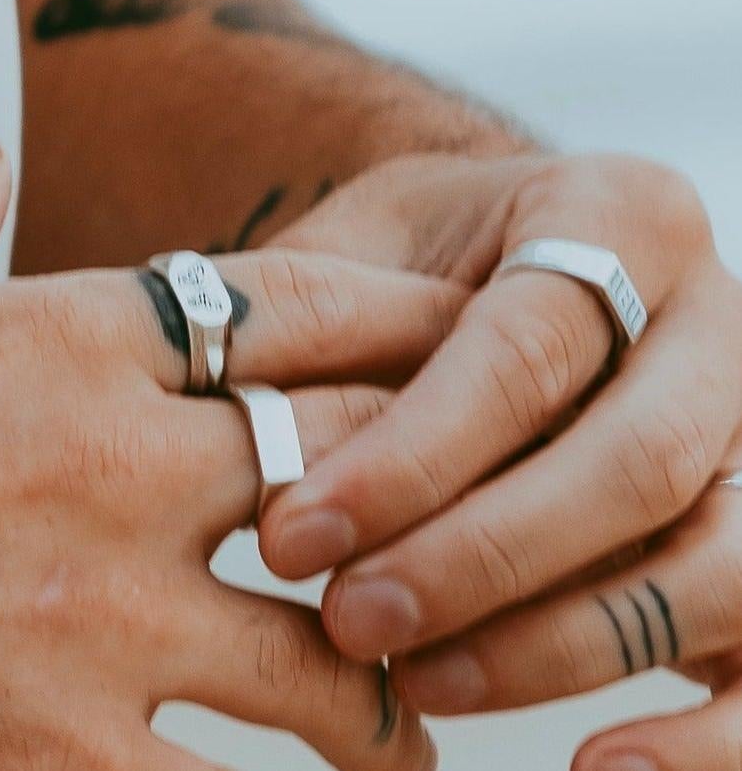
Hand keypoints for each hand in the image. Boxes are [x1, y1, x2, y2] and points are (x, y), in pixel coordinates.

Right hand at [0, 136, 466, 770]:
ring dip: (383, 708)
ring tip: (401, 731)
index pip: (289, 310)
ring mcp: (95, 650)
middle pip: (357, 489)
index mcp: (47, 345)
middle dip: (424, 512)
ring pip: (335, 689)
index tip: (444, 335)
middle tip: (454, 538)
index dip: (389, 317)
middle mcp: (106, 487)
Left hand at [257, 149, 741, 767]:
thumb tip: (239, 442)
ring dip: (558, 648)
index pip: (520, 352)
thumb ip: (321, 323)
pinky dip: (700, 739)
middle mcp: (723, 322)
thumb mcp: (364, 245)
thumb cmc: (417, 259)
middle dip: (476, 560)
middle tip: (348, 622)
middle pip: (627, 465)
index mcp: (622, 214)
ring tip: (418, 684)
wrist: (509, 259)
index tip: (291, 535)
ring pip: (709, 570)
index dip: (406, 457)